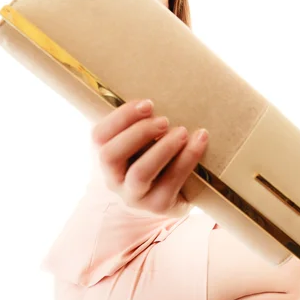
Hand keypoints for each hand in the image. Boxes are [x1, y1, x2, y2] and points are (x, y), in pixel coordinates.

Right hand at [91, 99, 208, 217]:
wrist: (159, 200)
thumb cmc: (149, 159)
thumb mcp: (138, 142)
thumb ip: (138, 123)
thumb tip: (158, 93)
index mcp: (104, 156)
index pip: (99, 136)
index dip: (121, 117)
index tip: (147, 103)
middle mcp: (113, 179)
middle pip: (111, 156)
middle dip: (138, 133)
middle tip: (164, 120)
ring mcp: (134, 196)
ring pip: (140, 173)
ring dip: (162, 149)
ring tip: (182, 131)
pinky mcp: (159, 206)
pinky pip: (171, 183)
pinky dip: (187, 159)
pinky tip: (200, 140)